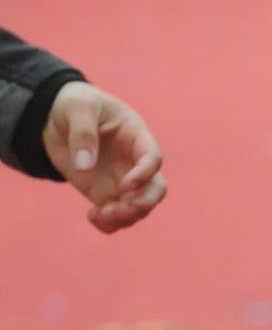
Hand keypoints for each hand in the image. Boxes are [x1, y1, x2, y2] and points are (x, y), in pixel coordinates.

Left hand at [42, 82, 164, 232]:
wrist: (58, 118)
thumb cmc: (75, 105)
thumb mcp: (77, 108)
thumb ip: (82, 134)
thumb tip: (85, 167)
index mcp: (136, 136)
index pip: (152, 158)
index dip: (145, 173)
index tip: (125, 185)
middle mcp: (135, 162)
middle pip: (156, 189)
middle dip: (142, 204)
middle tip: (117, 209)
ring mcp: (122, 180)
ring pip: (139, 208)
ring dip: (125, 217)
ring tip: (98, 215)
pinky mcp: (106, 194)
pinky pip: (117, 216)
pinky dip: (109, 224)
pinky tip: (93, 217)